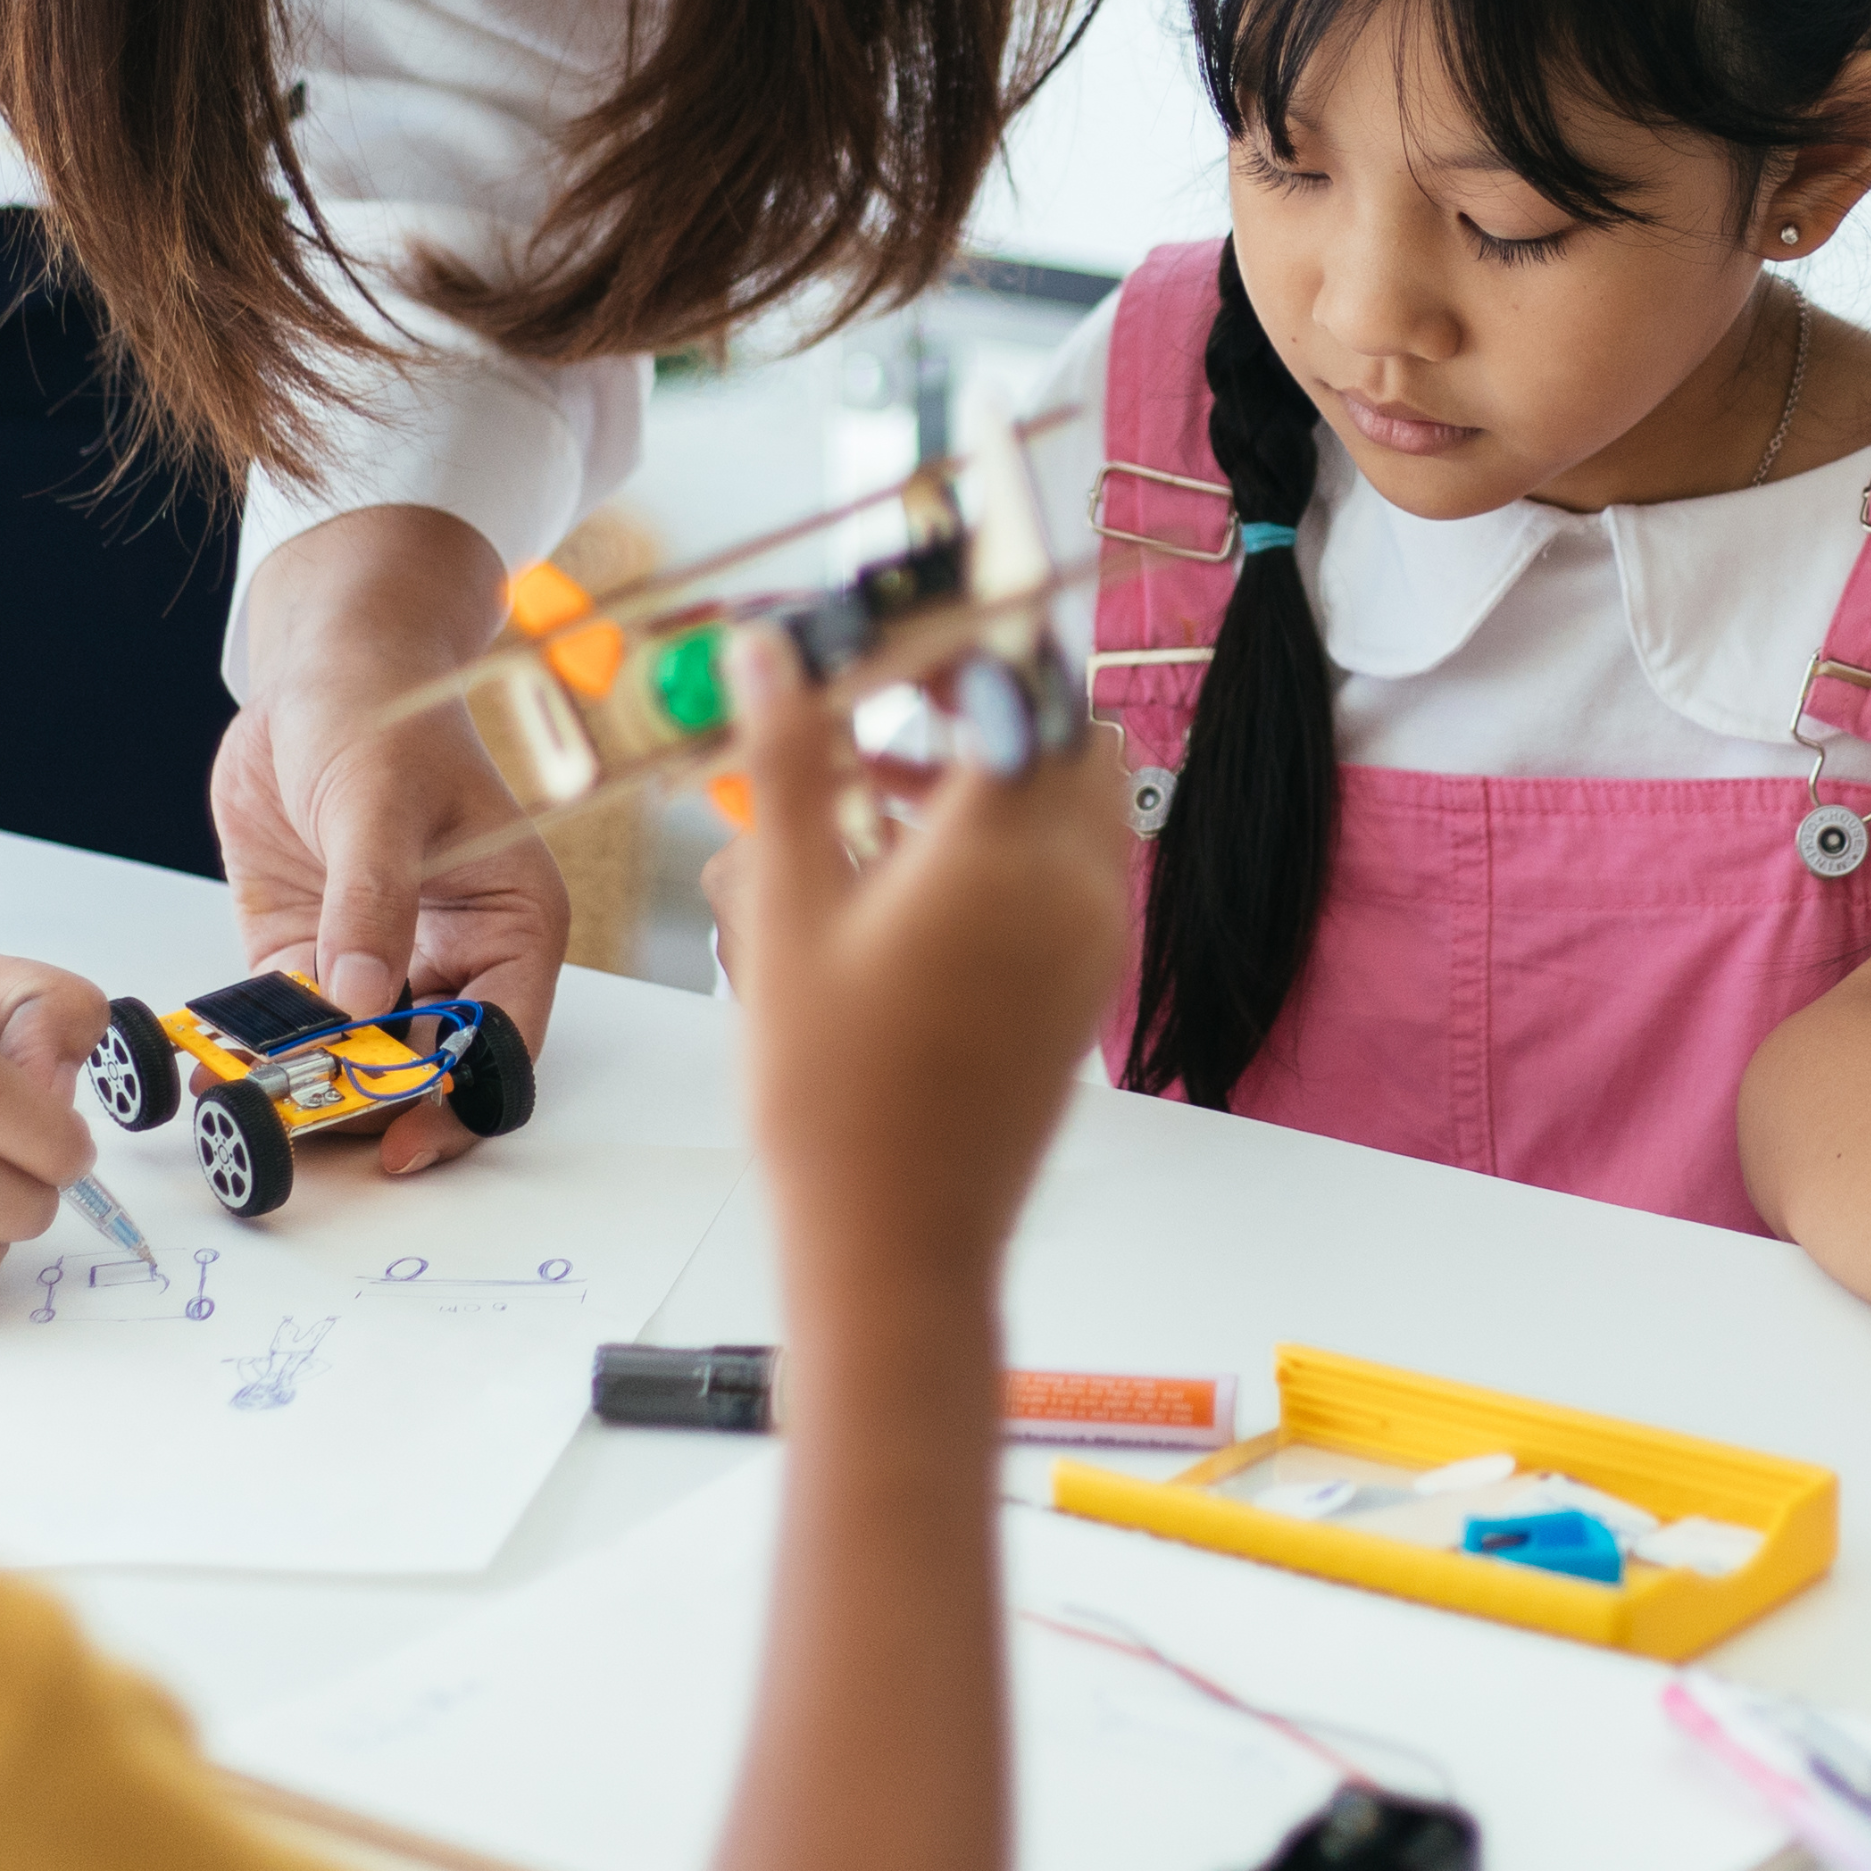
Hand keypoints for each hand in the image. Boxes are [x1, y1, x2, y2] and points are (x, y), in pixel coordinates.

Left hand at [217, 502, 571, 1177]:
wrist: (318, 667)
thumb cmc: (384, 709)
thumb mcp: (379, 798)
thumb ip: (371, 898)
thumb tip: (357, 998)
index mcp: (510, 923)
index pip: (499, 1042)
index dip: (456, 1101)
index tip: (399, 1142)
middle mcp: (451, 956)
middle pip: (423, 1067)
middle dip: (366, 1102)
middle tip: (299, 1123)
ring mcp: (377, 961)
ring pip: (353, 1058)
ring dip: (304, 1086)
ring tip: (247, 1105)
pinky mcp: (309, 953)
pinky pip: (288, 1023)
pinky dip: (255, 1049)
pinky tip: (215, 1064)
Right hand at [705, 632, 1128, 1300]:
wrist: (897, 1242)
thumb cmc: (829, 1095)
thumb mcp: (786, 914)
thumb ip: (790, 767)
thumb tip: (777, 652)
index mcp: (1005, 852)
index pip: (1018, 682)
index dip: (959, 635)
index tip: (887, 628)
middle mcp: (1075, 884)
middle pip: (1065, 731)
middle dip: (984, 696)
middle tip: (882, 703)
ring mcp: (1093, 938)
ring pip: (1075, 798)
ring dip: (995, 766)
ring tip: (870, 790)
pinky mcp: (1087, 984)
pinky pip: (1072, 868)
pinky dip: (1012, 836)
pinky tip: (906, 874)